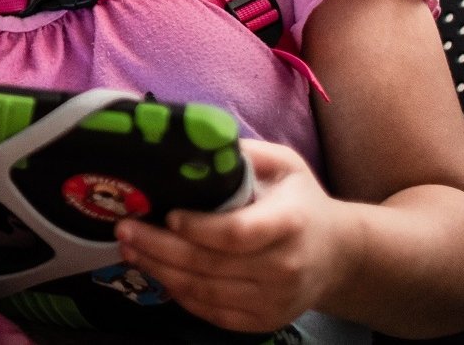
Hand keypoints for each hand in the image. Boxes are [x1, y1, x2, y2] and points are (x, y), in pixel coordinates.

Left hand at [114, 139, 351, 333]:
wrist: (338, 255)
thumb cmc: (301, 202)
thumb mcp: (284, 165)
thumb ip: (241, 154)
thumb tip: (191, 141)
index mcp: (290, 223)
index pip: (236, 233)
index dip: (197, 228)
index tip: (167, 214)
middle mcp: (284, 268)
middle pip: (210, 265)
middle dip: (159, 248)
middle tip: (125, 229)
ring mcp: (274, 300)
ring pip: (204, 292)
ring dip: (160, 271)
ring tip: (130, 249)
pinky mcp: (263, 321)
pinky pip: (212, 313)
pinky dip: (180, 294)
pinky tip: (158, 273)